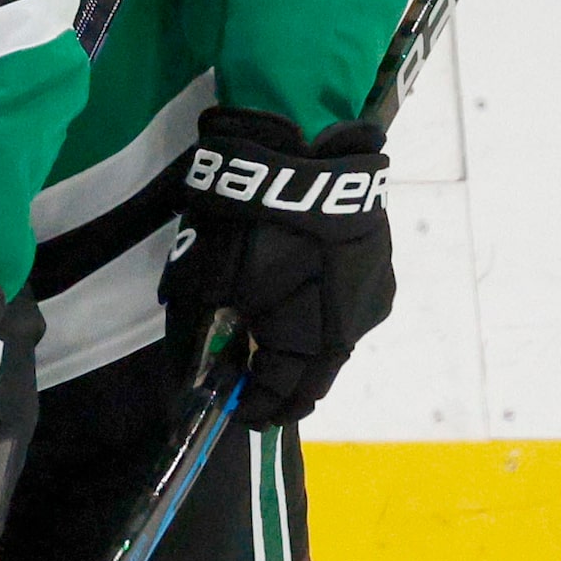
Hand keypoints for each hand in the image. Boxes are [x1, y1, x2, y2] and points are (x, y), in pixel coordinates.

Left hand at [162, 106, 392, 427]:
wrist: (303, 150)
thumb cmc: (248, 223)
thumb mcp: (203, 280)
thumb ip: (193, 335)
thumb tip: (183, 379)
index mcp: (315, 341)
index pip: (286, 397)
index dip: (255, 408)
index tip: (231, 410)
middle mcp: (354, 328)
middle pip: (314, 372)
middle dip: (277, 380)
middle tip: (244, 378)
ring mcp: (372, 293)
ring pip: (332, 338)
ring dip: (297, 342)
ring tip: (261, 332)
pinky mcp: (377, 261)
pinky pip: (342, 303)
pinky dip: (314, 310)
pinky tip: (288, 291)